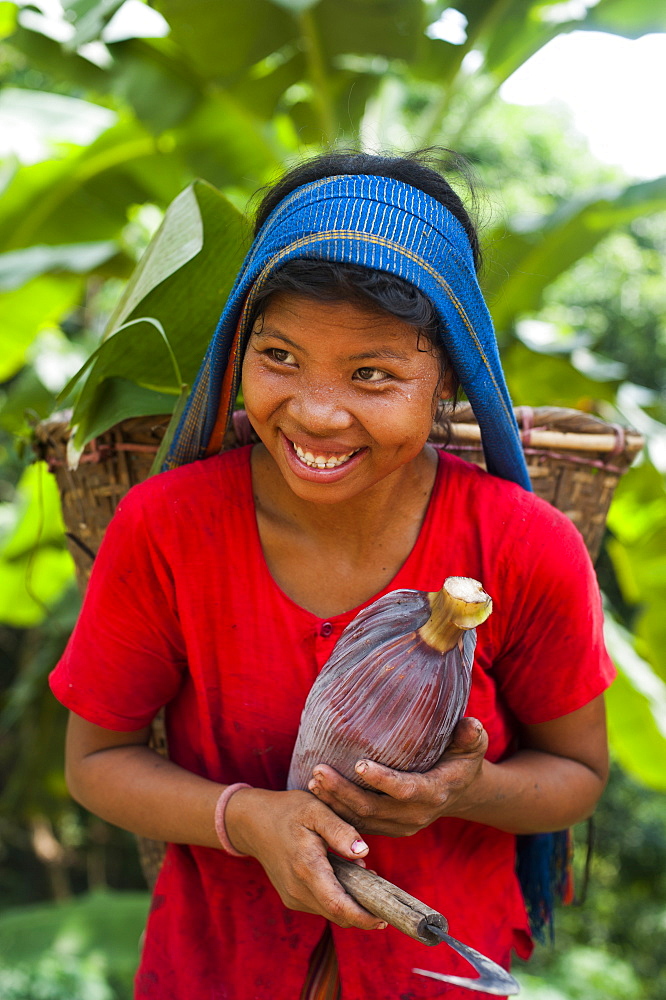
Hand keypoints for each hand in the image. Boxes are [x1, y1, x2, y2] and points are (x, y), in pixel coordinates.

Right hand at [224, 786, 387, 930]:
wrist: (253, 822)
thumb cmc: (288, 811)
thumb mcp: (316, 809)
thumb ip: (340, 830)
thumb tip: (363, 852)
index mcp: (307, 867)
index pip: (339, 906)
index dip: (363, 917)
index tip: (384, 918)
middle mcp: (297, 889)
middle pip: (337, 914)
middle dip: (363, 912)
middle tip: (383, 898)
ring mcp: (292, 896)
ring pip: (329, 911)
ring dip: (350, 904)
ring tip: (366, 881)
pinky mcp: (290, 897)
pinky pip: (320, 906)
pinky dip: (336, 899)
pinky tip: (345, 879)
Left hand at [306, 717, 488, 836]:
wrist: (459, 792)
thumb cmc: (462, 760)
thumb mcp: (473, 746)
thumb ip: (471, 736)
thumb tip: (469, 724)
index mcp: (434, 792)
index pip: (406, 790)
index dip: (382, 780)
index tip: (359, 764)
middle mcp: (415, 814)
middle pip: (374, 808)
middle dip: (344, 792)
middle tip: (319, 770)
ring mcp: (400, 825)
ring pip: (361, 819)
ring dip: (334, 803)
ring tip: (312, 781)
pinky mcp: (387, 828)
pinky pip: (358, 824)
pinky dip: (336, 812)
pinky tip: (317, 794)